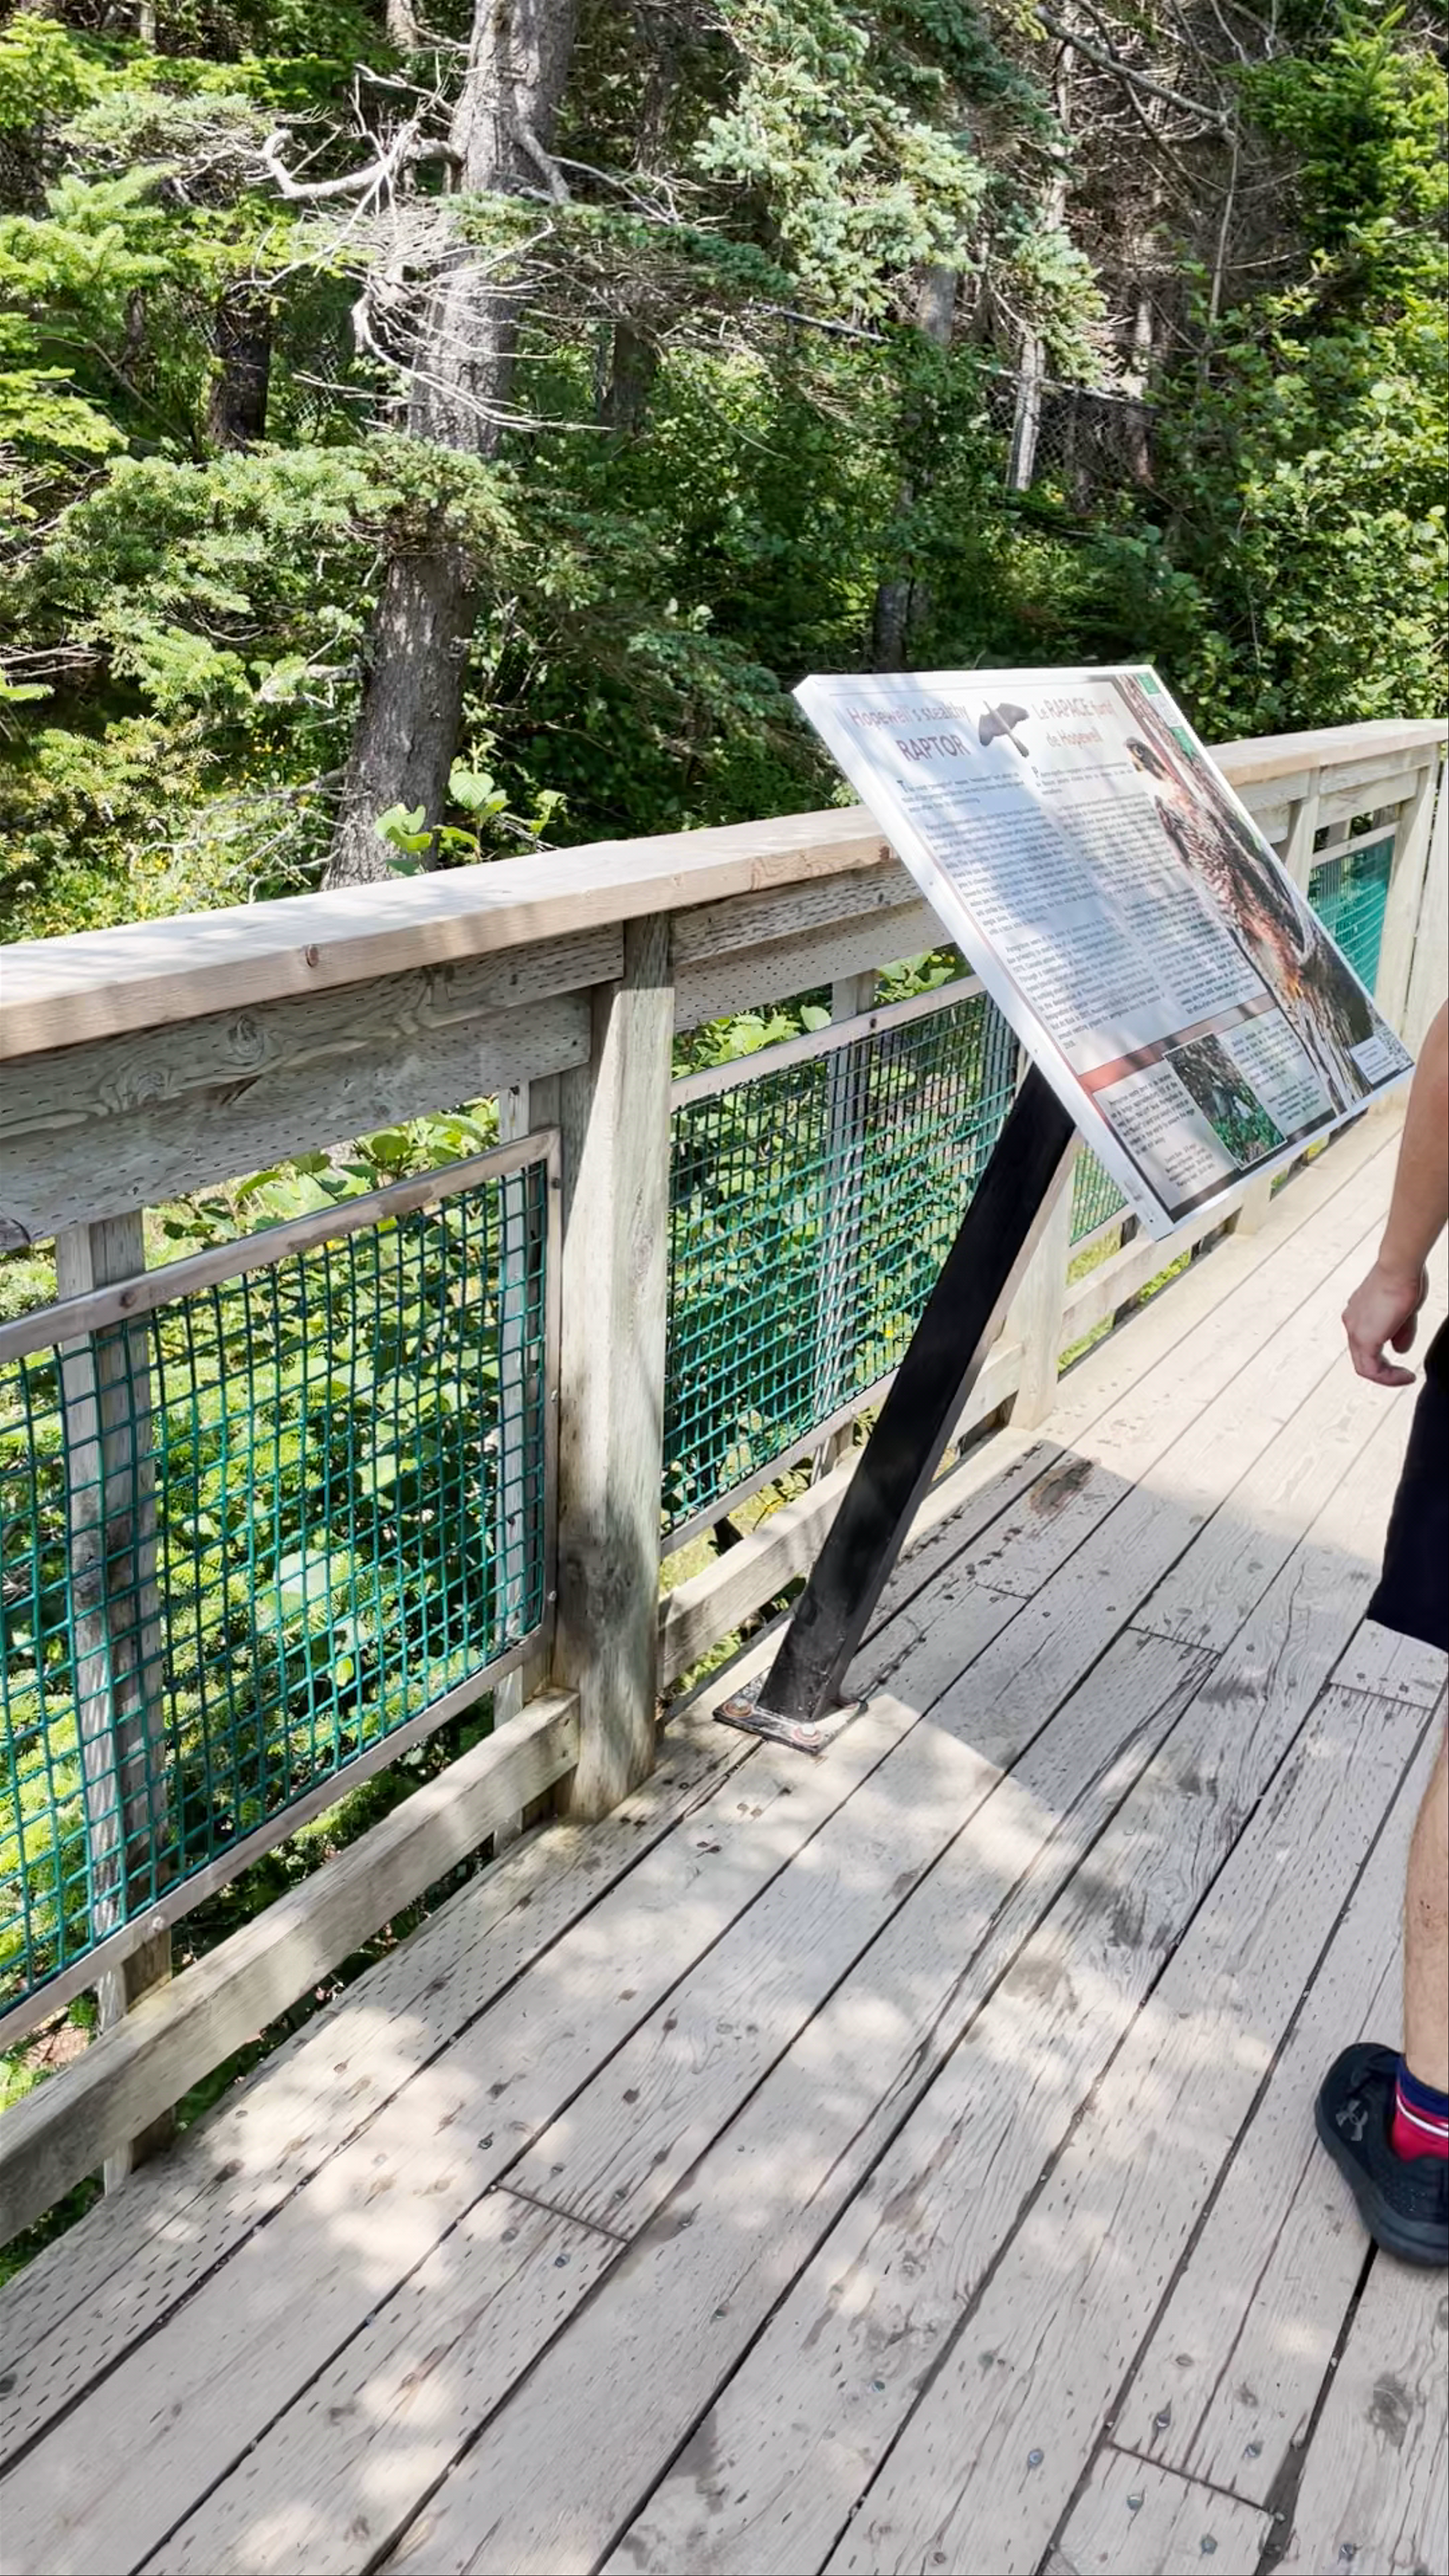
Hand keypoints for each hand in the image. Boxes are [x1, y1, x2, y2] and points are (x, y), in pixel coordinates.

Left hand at [1342, 1260, 1427, 1385]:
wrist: (1398, 1268)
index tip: (1399, 1363)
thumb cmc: (1402, 1278)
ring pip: (1364, 1366)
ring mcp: (1355, 1330)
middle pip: (1362, 1357)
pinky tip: (1403, 1375)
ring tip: (1403, 1377)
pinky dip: (1387, 1377)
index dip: (1382, 1358)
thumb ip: (1400, 1332)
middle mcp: (1353, 1322)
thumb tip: (1400, 1349)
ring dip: (1386, 1376)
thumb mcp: (1403, 1311)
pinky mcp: (1364, 1338)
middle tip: (1401, 1375)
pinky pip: (1371, 1369)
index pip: (1365, 1345)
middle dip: (1384, 1370)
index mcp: (1359, 1314)